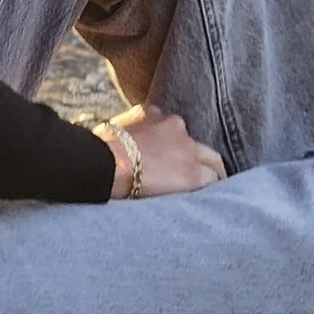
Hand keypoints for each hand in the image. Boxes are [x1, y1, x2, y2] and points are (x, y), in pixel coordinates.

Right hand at [97, 103, 226, 197]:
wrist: (108, 161)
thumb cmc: (101, 149)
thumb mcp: (114, 129)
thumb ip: (128, 133)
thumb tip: (122, 143)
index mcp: (154, 113)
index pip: (172, 128)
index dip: (175, 145)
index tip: (172, 158)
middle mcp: (176, 126)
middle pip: (198, 144)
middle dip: (201, 158)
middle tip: (201, 173)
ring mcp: (187, 149)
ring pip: (212, 161)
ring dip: (210, 173)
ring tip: (211, 188)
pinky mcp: (193, 173)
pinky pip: (211, 181)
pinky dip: (211, 188)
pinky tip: (213, 199)